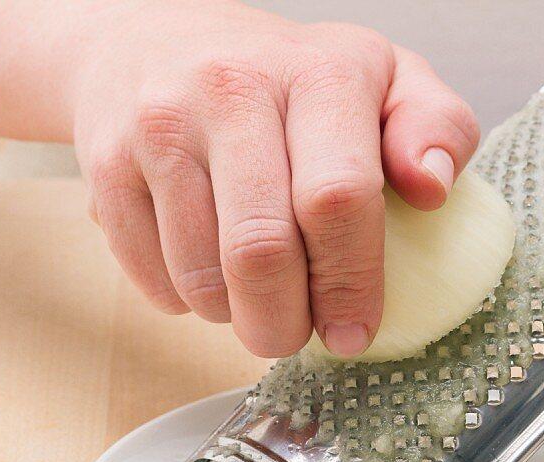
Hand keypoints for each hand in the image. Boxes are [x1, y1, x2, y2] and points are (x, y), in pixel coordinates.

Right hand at [74, 1, 477, 357]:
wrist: (158, 43)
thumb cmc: (291, 79)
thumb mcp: (386, 81)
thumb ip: (437, 128)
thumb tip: (432, 190)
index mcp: (318, 73)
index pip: (336, 198)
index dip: (350, 283)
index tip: (356, 330)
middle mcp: (231, 90)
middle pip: (261, 251)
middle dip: (287, 323)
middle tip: (298, 335)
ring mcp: (160, 127)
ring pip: (202, 279)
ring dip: (237, 317)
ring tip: (257, 294)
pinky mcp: (106, 165)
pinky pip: (153, 278)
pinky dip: (189, 302)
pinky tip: (209, 270)